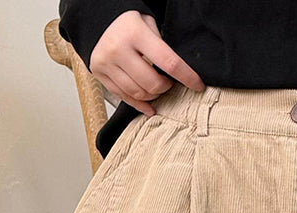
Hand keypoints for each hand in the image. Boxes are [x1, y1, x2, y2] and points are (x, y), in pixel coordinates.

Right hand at [88, 11, 205, 116]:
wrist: (99, 21)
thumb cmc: (129, 23)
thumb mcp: (148, 24)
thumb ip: (162, 45)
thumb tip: (181, 72)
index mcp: (135, 33)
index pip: (168, 62)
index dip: (187, 77)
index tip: (197, 85)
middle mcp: (118, 49)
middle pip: (152, 83)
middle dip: (166, 87)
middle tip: (169, 82)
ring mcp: (107, 63)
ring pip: (138, 93)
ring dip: (153, 96)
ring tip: (157, 88)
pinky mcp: (100, 74)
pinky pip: (124, 97)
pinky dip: (140, 105)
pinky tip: (150, 106)